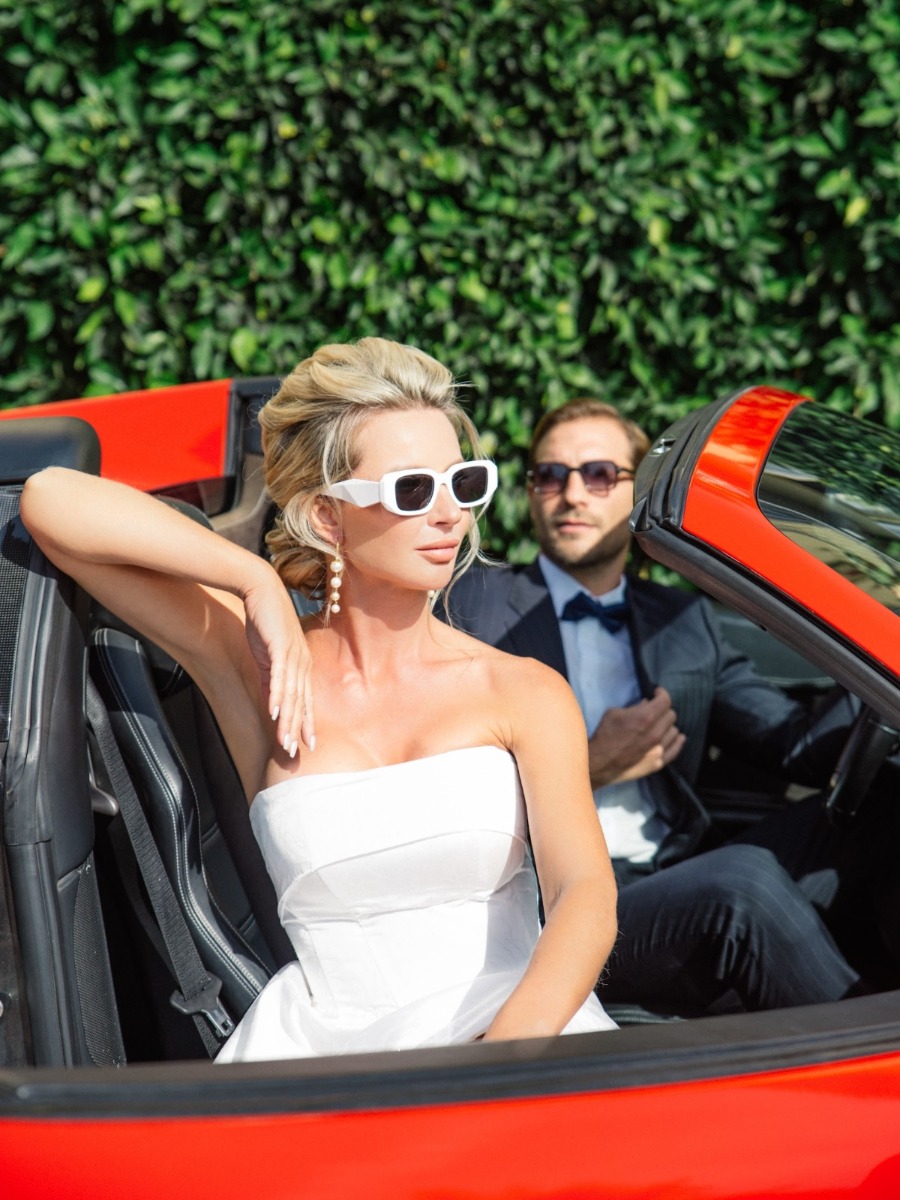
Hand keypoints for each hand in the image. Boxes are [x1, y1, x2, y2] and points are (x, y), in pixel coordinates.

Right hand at [242, 574, 313, 757]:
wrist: (261, 589)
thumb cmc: (265, 621)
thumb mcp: (267, 656)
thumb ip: (271, 679)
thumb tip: (272, 704)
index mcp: (301, 664)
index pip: (305, 700)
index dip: (306, 723)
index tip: (307, 746)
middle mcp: (302, 661)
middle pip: (301, 702)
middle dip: (298, 729)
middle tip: (296, 753)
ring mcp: (293, 654)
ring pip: (292, 694)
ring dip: (289, 719)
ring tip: (286, 741)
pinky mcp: (281, 646)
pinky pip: (279, 676)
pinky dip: (277, 695)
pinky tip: (275, 712)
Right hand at [587, 687, 684, 787]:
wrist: (598, 762)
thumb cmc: (604, 735)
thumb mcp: (614, 713)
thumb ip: (634, 707)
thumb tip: (647, 704)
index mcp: (645, 717)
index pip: (665, 701)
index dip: (661, 694)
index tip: (656, 693)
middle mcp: (656, 733)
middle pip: (671, 715)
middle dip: (663, 709)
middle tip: (655, 710)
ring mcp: (658, 749)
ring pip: (674, 731)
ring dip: (667, 725)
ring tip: (660, 725)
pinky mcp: (658, 762)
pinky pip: (675, 750)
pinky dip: (677, 741)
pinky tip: (678, 737)